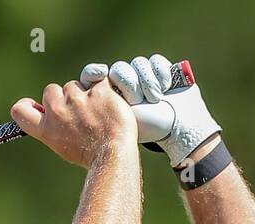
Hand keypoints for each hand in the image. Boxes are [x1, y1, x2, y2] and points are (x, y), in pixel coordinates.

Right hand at [10, 76, 137, 168]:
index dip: (26, 105)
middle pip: (51, 90)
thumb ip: (54, 127)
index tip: (37, 105)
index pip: (21, 111)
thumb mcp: (63, 147)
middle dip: (64, 97)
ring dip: (85, 94)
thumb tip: (50, 114)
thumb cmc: (91, 155)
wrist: (114, 155)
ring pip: (75, 84)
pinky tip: (109, 105)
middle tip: (80, 114)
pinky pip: (98, 80)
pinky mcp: (98, 90)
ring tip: (98, 114)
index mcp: (46, 129)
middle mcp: (57, 112)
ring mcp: (77, 99)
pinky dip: (105, 90)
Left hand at [79, 54, 221, 165]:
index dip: (94, 72)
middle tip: (137, 101)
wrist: (177, 129)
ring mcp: (143, 77)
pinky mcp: (161, 71)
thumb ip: (95, 113)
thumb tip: (77, 105)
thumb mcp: (115, 125)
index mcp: (109, 96)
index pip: (94, 75)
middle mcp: (125, 84)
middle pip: (119, 69)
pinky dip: (160, 71)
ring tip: (155, 99)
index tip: (99, 75)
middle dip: (129, 83)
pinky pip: (155, 61)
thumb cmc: (145, 131)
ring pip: (138, 64)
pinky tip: (166, 85)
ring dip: (147, 81)